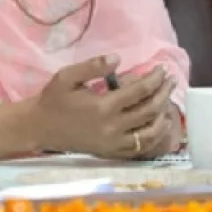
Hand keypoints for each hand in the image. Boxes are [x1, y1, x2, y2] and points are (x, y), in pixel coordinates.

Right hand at [23, 55, 179, 160]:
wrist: (40, 128)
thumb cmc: (53, 99)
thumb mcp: (67, 76)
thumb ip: (93, 66)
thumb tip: (118, 59)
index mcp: (103, 107)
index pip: (139, 91)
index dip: (154, 79)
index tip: (161, 69)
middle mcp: (112, 127)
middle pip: (149, 110)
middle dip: (163, 94)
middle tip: (170, 81)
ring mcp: (113, 143)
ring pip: (150, 132)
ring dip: (164, 116)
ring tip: (168, 101)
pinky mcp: (112, 152)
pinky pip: (140, 147)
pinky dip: (154, 136)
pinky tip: (159, 125)